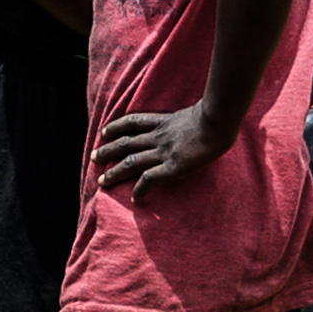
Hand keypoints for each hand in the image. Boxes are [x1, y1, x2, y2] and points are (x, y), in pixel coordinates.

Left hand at [95, 101, 228, 189]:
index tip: (104, 131)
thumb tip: (195, 123)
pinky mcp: (172, 167)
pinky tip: (135, 198)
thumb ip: (190, 119)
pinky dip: (140, 189)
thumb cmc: (217, 117)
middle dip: (107, 150)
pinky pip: (149, 179)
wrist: (219, 122)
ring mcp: (164, 152)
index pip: (134, 122)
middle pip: (126, 143)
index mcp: (165, 121)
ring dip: (114, 172)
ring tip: (102, 181)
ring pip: (131, 162)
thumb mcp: (198, 113)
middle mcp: (159, 136)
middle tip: (93, 157)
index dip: (116, 126)